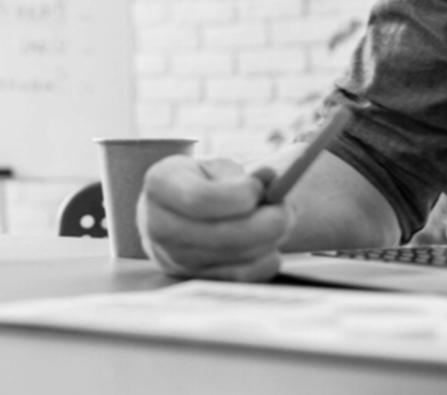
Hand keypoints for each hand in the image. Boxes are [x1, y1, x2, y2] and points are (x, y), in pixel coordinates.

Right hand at [138, 154, 288, 281]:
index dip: (239, 197)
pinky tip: (268, 245)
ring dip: (268, 241)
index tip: (261, 188)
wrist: (176, 214)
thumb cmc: (200, 183)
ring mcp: (173, 258)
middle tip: (288, 210)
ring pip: (234, 258)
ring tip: (277, 222)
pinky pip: (240, 277)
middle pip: (219, 235)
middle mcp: (158, 226)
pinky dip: (264, 261)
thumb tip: (270, 179)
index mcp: (160, 185)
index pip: (200, 199)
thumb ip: (240, 175)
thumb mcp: (213, 168)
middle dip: (265, 223)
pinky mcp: (194, 279)